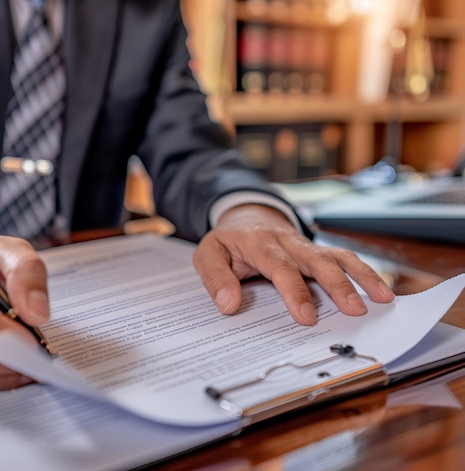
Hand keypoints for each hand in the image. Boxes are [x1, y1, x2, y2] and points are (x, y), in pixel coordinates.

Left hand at [192, 204, 394, 324]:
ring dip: (362, 275)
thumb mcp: (208, 253)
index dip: (295, 291)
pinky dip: (364, 272)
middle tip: (355, 310)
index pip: (281, 267)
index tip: (306, 316)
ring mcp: (306, 245)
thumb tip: (228, 304)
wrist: (246, 214)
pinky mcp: (317, 250)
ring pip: (337, 256)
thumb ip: (216, 278)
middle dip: (338, 285)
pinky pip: (343, 258)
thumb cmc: (228, 240)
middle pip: (317, 260)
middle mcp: (288, 242)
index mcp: (260, 243)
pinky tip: (382, 290)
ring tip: (383, 298)